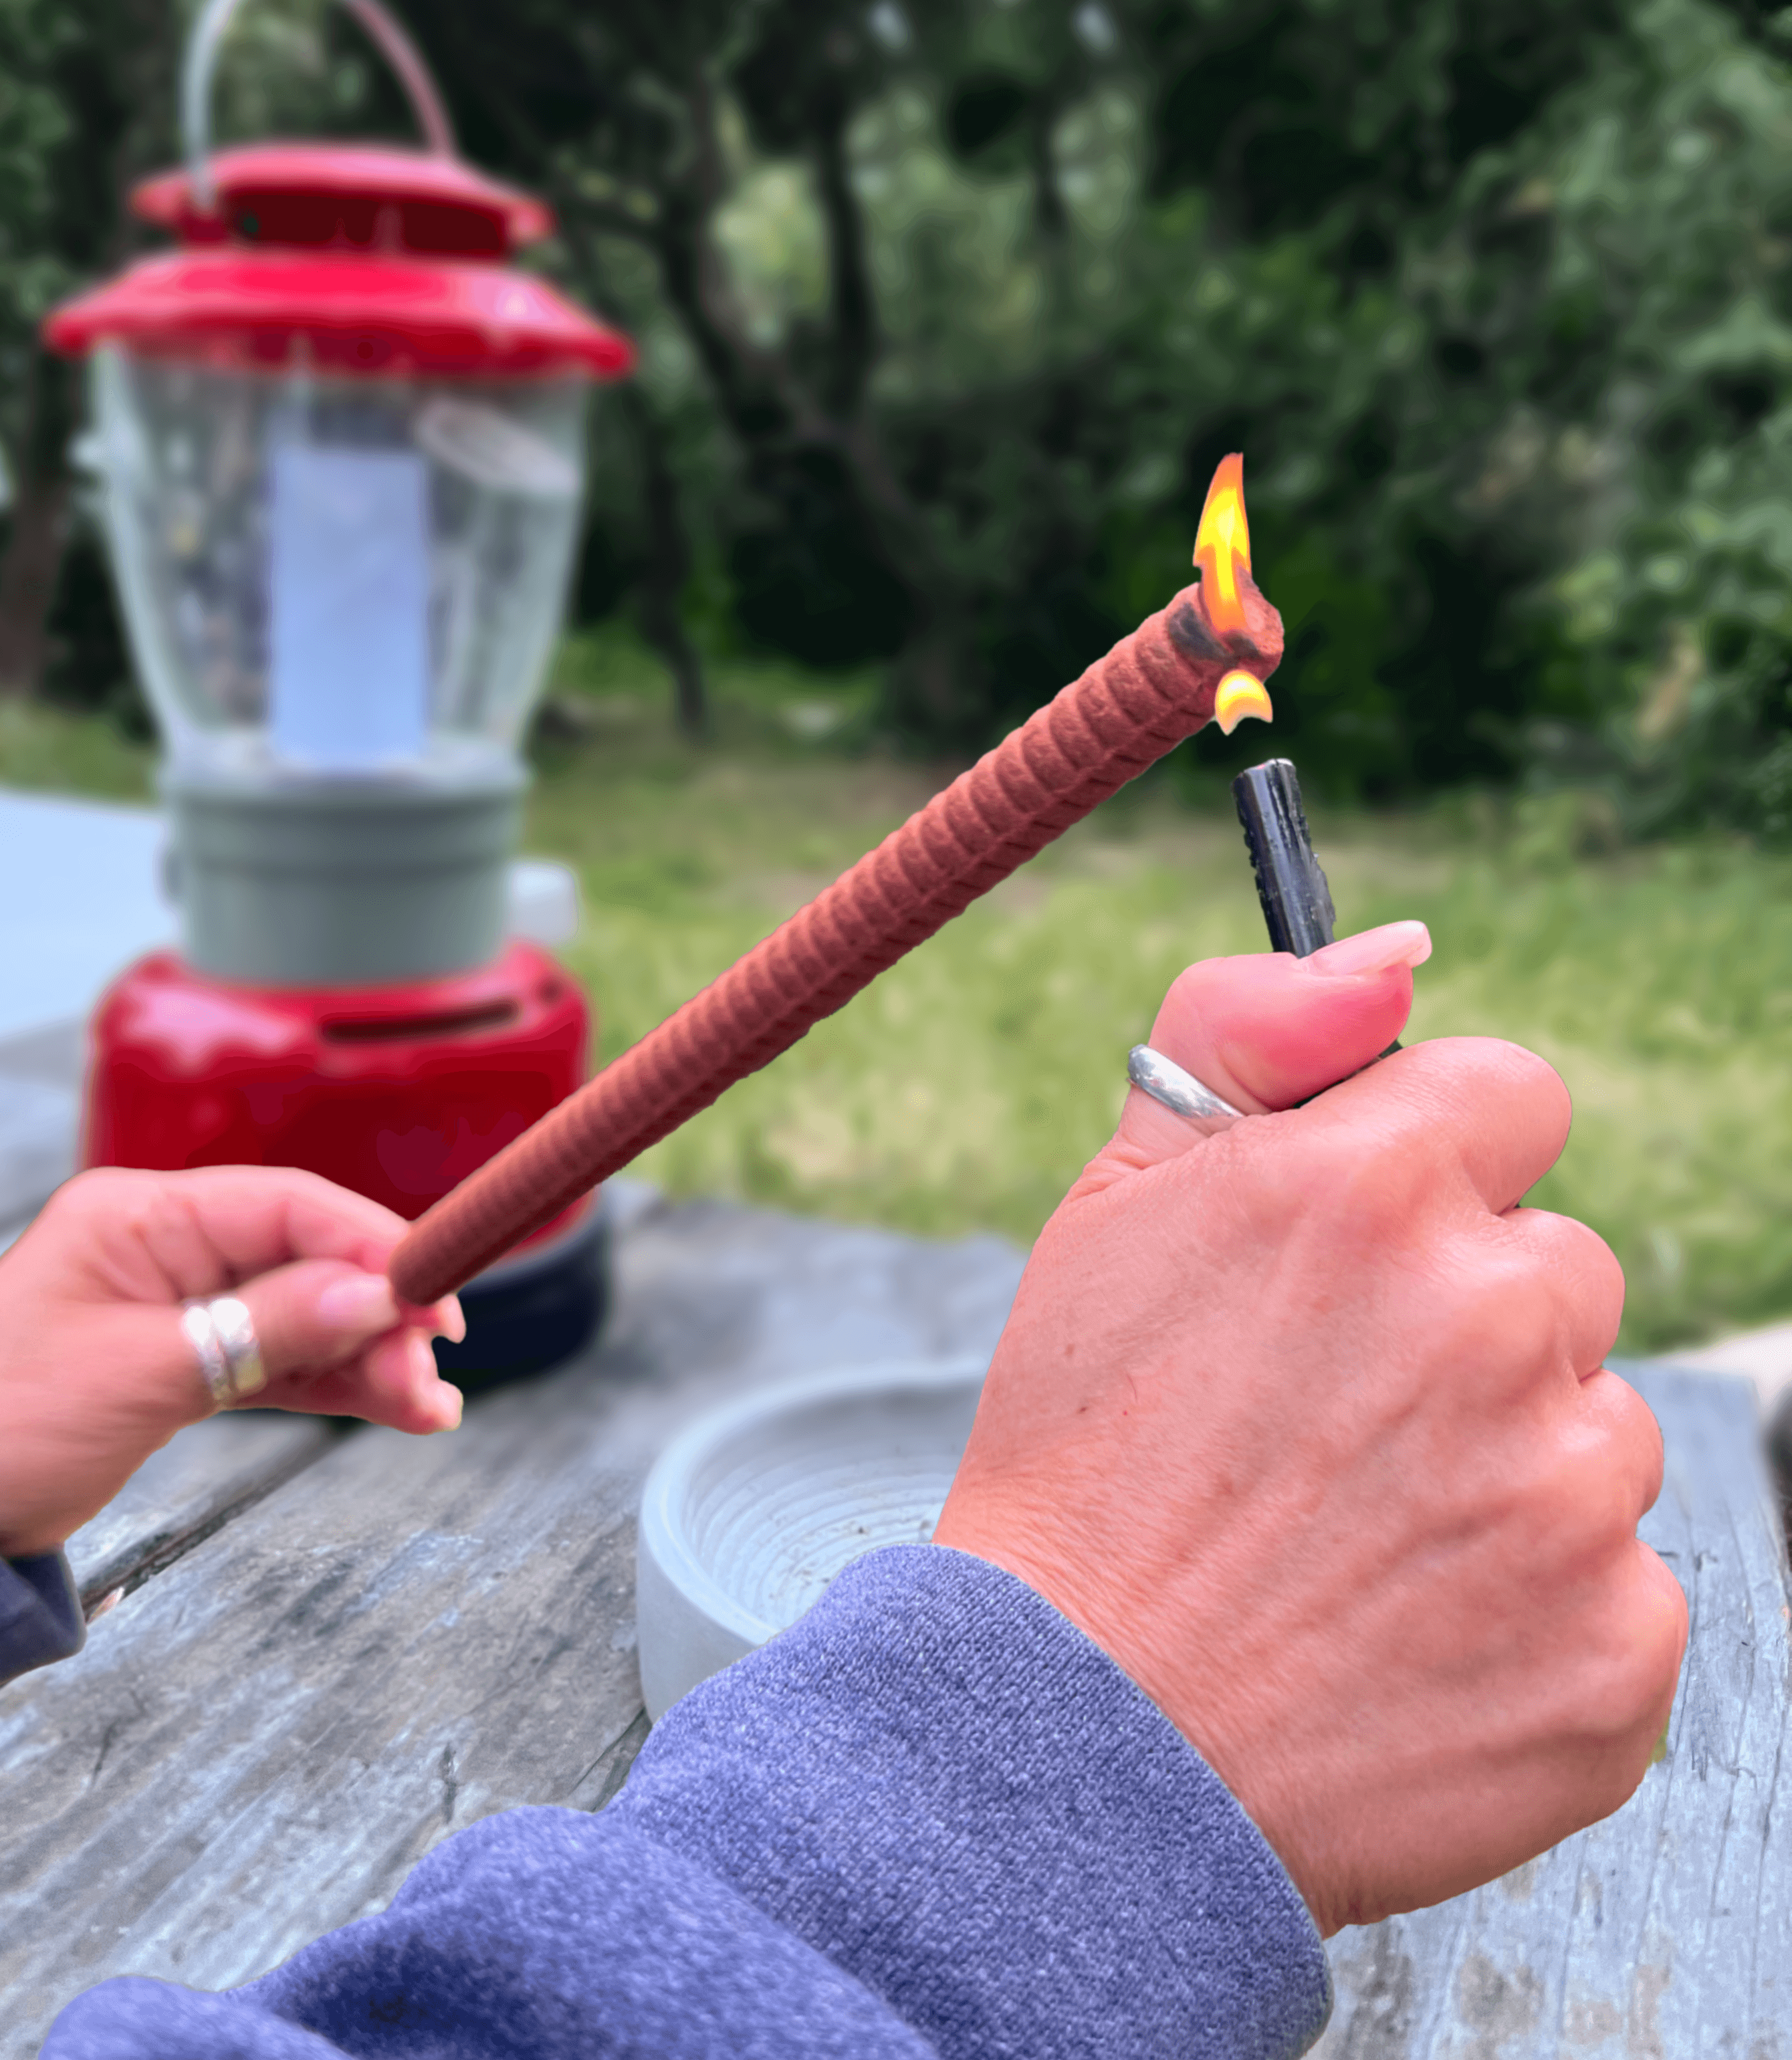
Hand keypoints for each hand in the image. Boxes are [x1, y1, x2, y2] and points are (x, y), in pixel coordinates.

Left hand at [0, 1166, 465, 1560]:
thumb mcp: (143, 1372)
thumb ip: (265, 1326)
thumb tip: (374, 1295)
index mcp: (140, 1217)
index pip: (285, 1205)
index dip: (369, 1244)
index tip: (431, 1293)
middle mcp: (163, 1249)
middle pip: (304, 1262)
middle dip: (378, 1315)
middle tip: (433, 1372)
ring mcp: (173, 1307)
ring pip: (300, 1317)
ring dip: (368, 1357)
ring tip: (431, 1406)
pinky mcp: (178, 1365)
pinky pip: (274, 1360)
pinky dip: (331, 1383)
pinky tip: (389, 1406)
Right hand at [934, 923, 1685, 1934]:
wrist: (1079, 1749)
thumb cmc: (1086, 1463)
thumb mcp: (1111, 1205)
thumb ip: (1249, 1030)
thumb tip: (1401, 955)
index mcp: (1369, 1184)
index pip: (1515, 1092)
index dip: (1436, 1165)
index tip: (1368, 1248)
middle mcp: (1490, 1316)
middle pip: (1561, 1266)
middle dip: (1469, 1322)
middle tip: (1333, 1423)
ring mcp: (1569, 1491)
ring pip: (1598, 1424)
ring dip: (1509, 1466)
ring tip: (1361, 1541)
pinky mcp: (1619, 1648)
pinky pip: (1625, 1581)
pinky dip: (1537, 1610)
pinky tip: (1413, 1637)